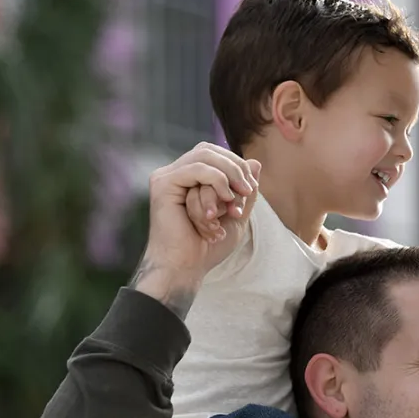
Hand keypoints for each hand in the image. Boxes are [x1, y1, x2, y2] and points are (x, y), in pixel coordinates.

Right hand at [139, 143, 259, 286]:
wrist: (186, 267)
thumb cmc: (207, 247)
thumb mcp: (236, 216)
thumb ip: (245, 191)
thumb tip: (255, 161)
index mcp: (190, 180)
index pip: (214, 154)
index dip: (237, 165)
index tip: (250, 191)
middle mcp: (176, 174)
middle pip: (208, 150)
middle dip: (234, 168)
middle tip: (247, 191)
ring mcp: (167, 177)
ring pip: (204, 157)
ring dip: (226, 179)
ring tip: (232, 205)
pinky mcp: (163, 184)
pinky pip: (195, 170)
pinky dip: (214, 183)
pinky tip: (221, 205)